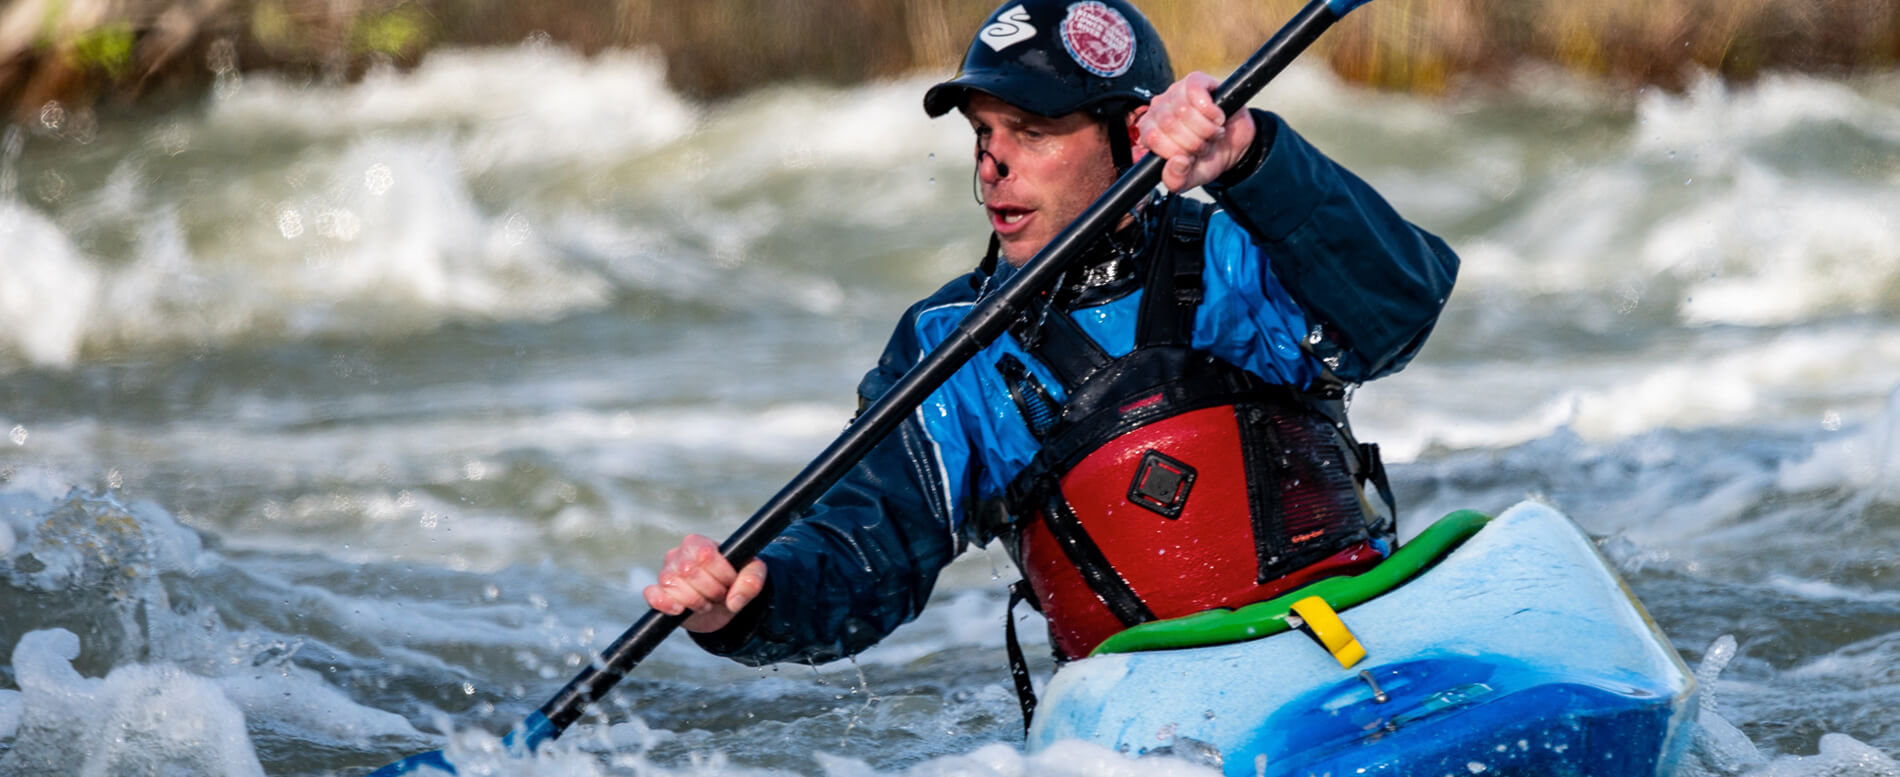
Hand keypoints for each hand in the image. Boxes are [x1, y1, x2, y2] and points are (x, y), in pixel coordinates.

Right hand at [641, 534, 767, 632]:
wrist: (721, 605)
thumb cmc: (733, 583)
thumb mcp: (751, 576)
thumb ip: (752, 581)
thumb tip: (734, 601)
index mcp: (698, 543)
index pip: (705, 555)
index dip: (721, 573)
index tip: (730, 581)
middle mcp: (678, 555)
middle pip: (689, 571)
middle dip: (711, 590)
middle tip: (719, 595)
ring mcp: (665, 574)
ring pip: (673, 585)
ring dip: (696, 601)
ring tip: (706, 602)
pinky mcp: (658, 595)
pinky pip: (653, 596)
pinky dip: (667, 604)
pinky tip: (681, 610)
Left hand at [1135, 71, 1256, 191]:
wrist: (1234, 145)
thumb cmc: (1207, 158)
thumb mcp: (1190, 178)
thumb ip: (1175, 180)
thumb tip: (1176, 163)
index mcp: (1151, 130)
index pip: (1151, 137)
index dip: (1174, 150)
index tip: (1189, 157)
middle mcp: (1159, 108)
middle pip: (1169, 124)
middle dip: (1193, 143)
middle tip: (1204, 146)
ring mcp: (1176, 92)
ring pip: (1183, 110)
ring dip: (1206, 129)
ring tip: (1213, 133)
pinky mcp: (1195, 81)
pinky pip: (1195, 92)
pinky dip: (1211, 111)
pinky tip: (1218, 117)